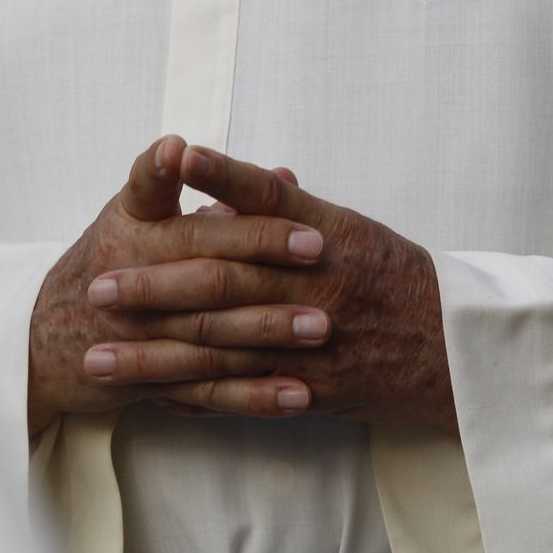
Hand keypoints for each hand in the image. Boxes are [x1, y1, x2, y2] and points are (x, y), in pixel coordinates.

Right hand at [27, 137, 330, 431]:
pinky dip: (253, 395)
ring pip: (209, 329)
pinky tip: (298, 394)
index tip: (275, 179)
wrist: (45, 342)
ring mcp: (136, 331)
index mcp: (130, 222)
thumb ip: (214, 195)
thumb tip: (284, 177)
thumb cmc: (114, 263)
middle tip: (319, 251)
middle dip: (262, 253)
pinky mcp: (147, 380)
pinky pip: (206, 391)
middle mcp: (127, 272)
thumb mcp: (145, 215)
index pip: (171, 193)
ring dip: (267, 329)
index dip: (222, 183)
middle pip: (200, 259)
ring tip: (320, 326)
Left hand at [83, 147, 458, 433]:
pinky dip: (195, 397)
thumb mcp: (352, 233)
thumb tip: (223, 193)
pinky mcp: (311, 388)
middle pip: (226, 279)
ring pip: (222, 348)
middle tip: (98, 287)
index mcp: (328, 237)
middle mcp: (317, 285)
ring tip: (100, 358)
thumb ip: (289, 213)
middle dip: (155, 286)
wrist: (454, 353)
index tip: (173, 154)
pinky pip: (244, 393)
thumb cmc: (397, 282)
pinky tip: (150, 399)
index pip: (268, 195)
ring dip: (154, 356)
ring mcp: (312, 341)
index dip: (220, 173)